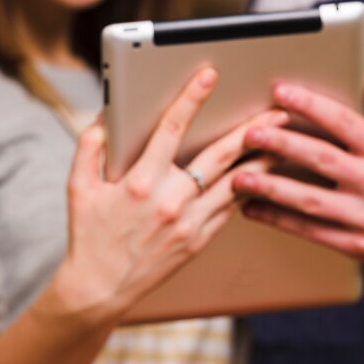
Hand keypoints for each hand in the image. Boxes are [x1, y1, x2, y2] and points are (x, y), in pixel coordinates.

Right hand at [54, 67, 287, 322]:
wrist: (102, 287)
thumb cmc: (89, 236)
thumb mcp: (79, 186)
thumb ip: (91, 145)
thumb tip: (108, 115)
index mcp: (139, 183)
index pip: (170, 130)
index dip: (191, 100)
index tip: (209, 76)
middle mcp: (170, 202)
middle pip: (218, 157)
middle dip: (251, 130)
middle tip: (277, 113)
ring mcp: (189, 224)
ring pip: (234, 186)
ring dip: (262, 163)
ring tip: (284, 144)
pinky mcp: (198, 242)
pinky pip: (228, 212)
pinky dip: (245, 192)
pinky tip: (261, 178)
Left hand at [232, 64, 363, 269]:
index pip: (346, 122)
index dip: (311, 106)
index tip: (279, 93)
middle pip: (323, 159)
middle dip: (282, 145)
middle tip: (249, 135)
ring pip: (311, 200)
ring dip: (271, 189)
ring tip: (239, 178)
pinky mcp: (355, 246)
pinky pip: (310, 231)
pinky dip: (279, 220)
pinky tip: (253, 210)